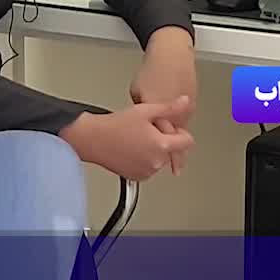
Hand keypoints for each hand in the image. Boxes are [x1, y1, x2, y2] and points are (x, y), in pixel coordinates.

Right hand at [59, 99, 194, 181]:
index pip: (187, 141)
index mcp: (162, 145)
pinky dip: (145, 160)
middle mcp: (156, 162)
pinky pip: (149, 168)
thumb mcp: (145, 110)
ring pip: (160, 159)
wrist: (93, 139)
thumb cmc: (115, 125)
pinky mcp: (137, 177)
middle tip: (146, 129)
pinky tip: (132, 149)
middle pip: (172, 150)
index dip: (180, 132)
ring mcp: (147, 172)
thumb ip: (169, 108)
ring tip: (136, 138)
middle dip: (164, 140)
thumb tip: (186, 102)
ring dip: (154, 150)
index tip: (169, 127)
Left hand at [130, 27, 196, 174]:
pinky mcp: (192, 102)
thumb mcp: (137, 93)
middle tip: (176, 167)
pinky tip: (176, 123)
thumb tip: (138, 122)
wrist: (171, 54)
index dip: (166, 156)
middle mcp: (174, 114)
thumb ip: (139, 113)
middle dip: (175, 153)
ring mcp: (185, 108)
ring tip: (175, 146)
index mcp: (158, 113)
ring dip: (176, 136)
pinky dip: (181, 122)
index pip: (162, 140)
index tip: (171, 168)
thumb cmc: (153, 70)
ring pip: (181, 129)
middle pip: (175, 139)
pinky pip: (186, 117)